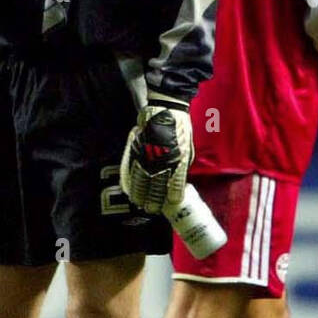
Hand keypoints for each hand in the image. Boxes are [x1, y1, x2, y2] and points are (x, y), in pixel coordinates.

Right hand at [120, 97, 193, 213]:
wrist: (166, 108)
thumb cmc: (180, 127)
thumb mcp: (187, 146)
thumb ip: (183, 164)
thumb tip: (178, 180)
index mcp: (179, 157)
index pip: (176, 181)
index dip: (174, 194)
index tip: (172, 203)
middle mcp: (163, 157)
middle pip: (156, 184)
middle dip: (154, 199)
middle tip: (151, 209)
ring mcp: (148, 153)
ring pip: (142, 178)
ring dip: (140, 193)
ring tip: (139, 203)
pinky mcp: (138, 148)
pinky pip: (133, 168)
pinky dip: (131, 180)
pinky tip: (130, 188)